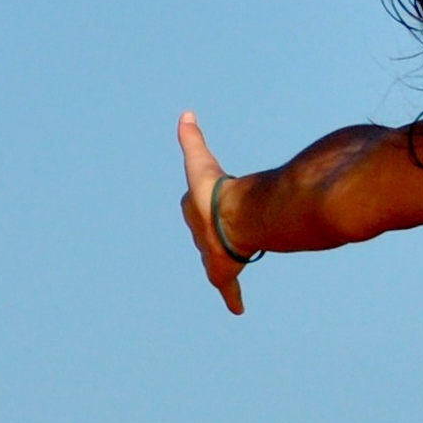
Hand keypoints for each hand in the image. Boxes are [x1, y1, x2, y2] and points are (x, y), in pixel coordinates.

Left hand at [178, 111, 247, 313]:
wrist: (227, 218)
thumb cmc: (215, 191)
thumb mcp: (200, 160)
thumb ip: (192, 138)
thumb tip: (185, 113)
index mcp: (195, 210)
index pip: (193, 205)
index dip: (201, 202)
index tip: (209, 201)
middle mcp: (201, 235)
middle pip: (205, 236)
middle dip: (212, 235)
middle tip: (223, 233)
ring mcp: (213, 255)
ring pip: (220, 261)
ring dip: (226, 261)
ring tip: (234, 261)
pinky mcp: (224, 273)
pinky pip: (228, 289)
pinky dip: (232, 298)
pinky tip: (237, 310)